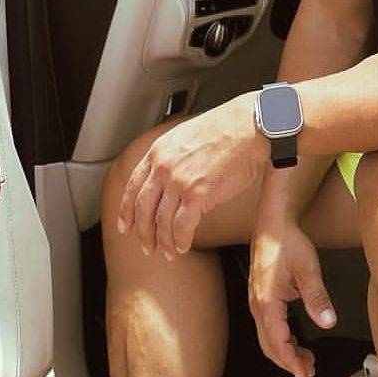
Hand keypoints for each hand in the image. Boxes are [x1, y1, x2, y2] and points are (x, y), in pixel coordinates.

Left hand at [116, 93, 264, 257]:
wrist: (251, 124)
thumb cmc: (228, 128)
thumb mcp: (187, 136)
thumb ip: (174, 158)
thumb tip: (171, 182)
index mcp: (159, 151)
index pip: (133, 187)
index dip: (126, 211)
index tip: (125, 226)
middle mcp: (164, 166)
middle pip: (143, 209)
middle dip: (143, 233)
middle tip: (147, 247)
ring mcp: (179, 180)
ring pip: (161, 221)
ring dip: (164, 242)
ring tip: (169, 252)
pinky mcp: (198, 193)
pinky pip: (182, 226)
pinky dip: (181, 240)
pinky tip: (184, 246)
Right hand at [249, 220, 336, 376]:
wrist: (273, 223)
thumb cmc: (288, 242)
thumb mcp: (308, 269)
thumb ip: (317, 298)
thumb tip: (328, 323)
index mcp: (267, 302)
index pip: (278, 343)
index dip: (292, 362)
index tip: (305, 374)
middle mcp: (257, 305)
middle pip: (269, 345)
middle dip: (289, 361)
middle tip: (309, 371)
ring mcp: (256, 301)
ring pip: (267, 337)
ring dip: (285, 351)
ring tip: (306, 359)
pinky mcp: (260, 296)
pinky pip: (268, 326)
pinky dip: (281, 338)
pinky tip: (295, 339)